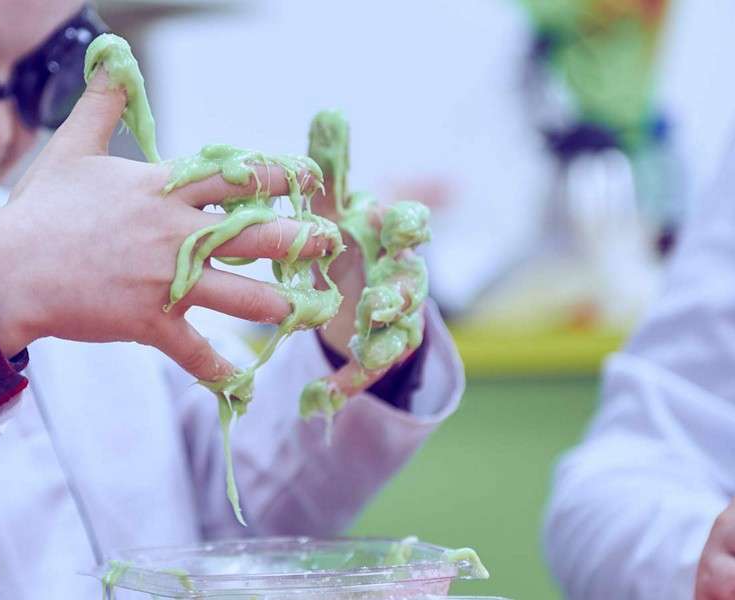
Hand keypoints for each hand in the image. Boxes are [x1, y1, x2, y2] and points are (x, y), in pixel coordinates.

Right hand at [0, 73, 330, 381]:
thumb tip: (112, 60)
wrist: (10, 271)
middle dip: (299, 239)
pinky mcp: (149, 321)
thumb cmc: (41, 209)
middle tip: (328, 241)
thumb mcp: (72, 146)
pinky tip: (238, 377)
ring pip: (239, 295)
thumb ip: (102, 104)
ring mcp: (166, 281)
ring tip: (304, 306)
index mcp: (164, 190)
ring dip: (277, 304)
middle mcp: (175, 234)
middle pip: (254, 234)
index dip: (278, 175)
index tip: (306, 176)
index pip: (236, 177)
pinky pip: (193, 350)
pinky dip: (215, 367)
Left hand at [310, 176, 424, 395]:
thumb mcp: (331, 201)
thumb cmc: (341, 233)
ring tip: (366, 351)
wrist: (349, 283)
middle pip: (411, 285)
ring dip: (382, 342)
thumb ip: (332, 164)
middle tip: (381, 302)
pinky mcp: (376, 349)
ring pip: (398, 332)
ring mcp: (393, 316)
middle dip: (400, 294)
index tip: (405, 224)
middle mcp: (400, 274)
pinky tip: (323, 397)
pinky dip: (348, 384)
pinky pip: (366, 371)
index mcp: (389, 234)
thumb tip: (329, 113)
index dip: (411, 225)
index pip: (411, 225)